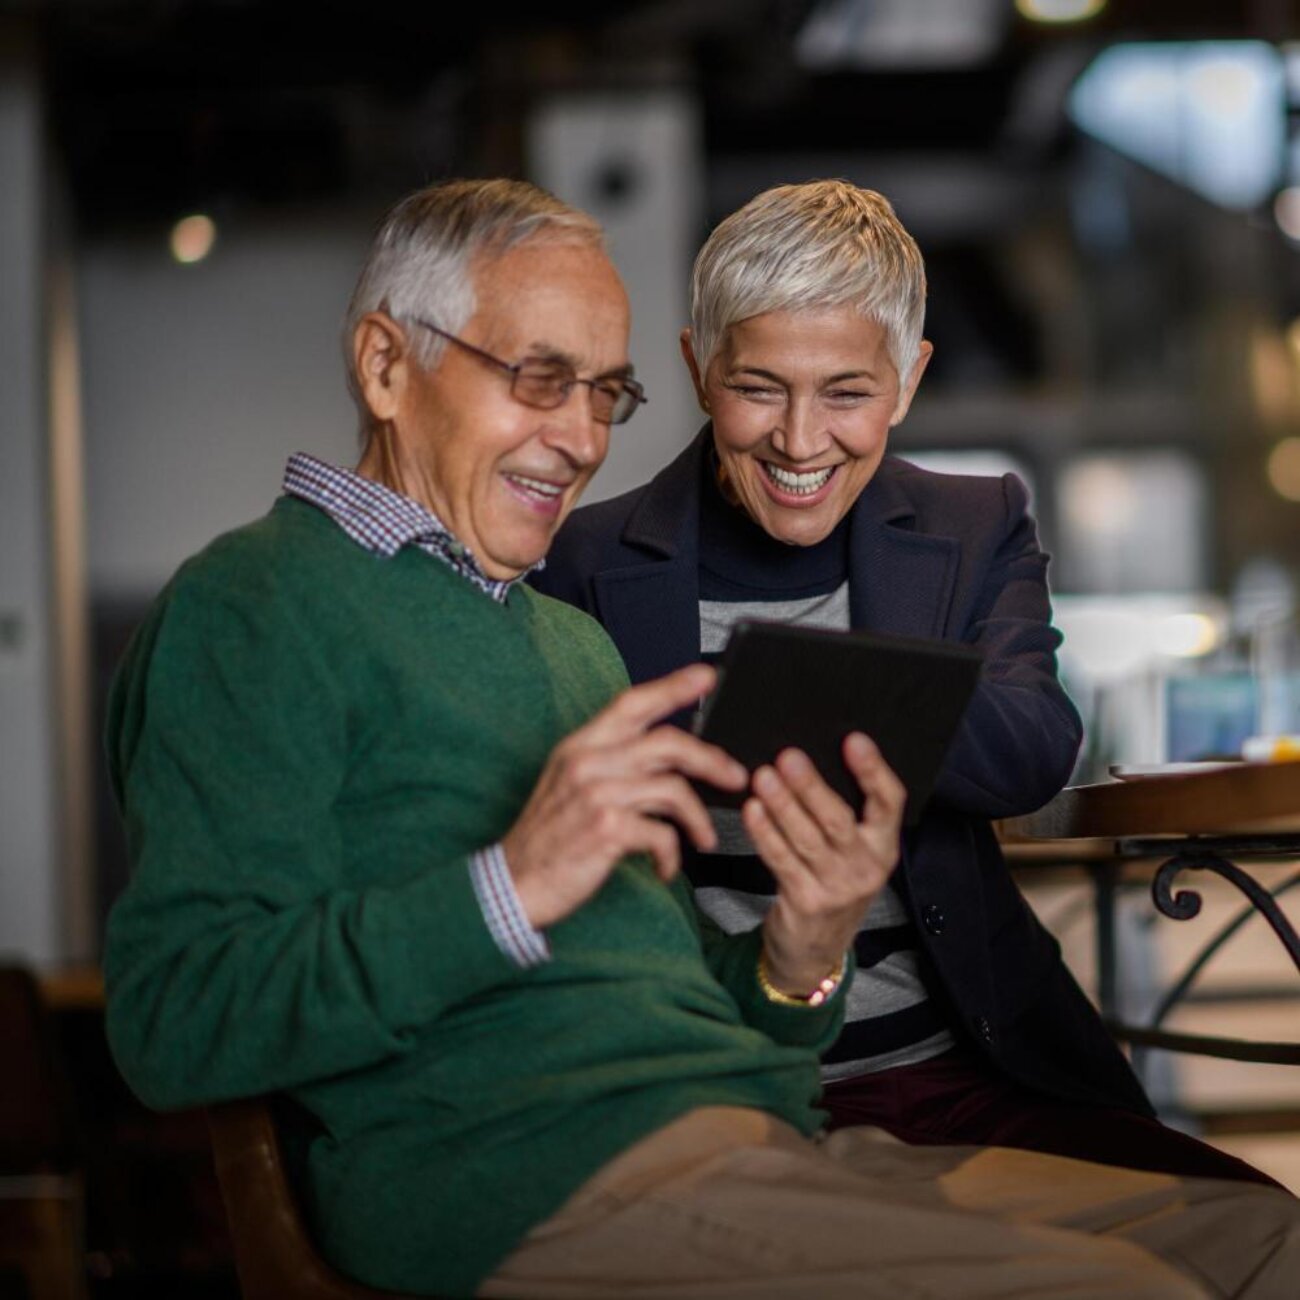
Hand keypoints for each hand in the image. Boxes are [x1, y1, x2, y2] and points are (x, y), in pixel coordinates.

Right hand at [502, 664, 747, 929]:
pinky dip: (671, 854)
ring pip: (673, 789)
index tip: (706, 677)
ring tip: (704, 837)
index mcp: (580, 746)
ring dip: (698, 817)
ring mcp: (596, 794)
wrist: (514, 883)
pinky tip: (665, 866)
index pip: (632, 703)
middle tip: (735, 775)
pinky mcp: (606, 829)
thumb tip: (666, 755)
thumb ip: (611, 762)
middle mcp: (588, 762)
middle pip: (668, 743)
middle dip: (711, 759)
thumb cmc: (549, 836)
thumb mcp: (571, 784)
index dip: (672, 687)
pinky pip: (662, 833)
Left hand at [749, 734, 903, 996]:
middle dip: (812, 786)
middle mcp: (867, 866)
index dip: (874, 770)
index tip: (855, 739)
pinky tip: (752, 810)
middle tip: (789, 756)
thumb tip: (813, 755)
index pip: (889, 802)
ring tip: (763, 776)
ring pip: (807, 838)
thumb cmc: (833, 882)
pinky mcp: (806, 902)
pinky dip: (764, 833)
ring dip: (783, 805)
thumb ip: (846, 811)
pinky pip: (781, 860)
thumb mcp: (853, 851)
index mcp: (884, 844)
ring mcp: (837, 887)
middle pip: (839, 819)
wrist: (816, 949)